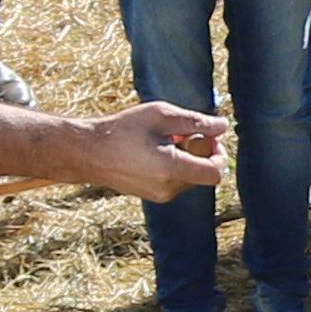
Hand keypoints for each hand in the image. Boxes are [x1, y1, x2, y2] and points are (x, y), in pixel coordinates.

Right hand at [74, 99, 226, 198]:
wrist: (88, 152)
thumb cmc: (123, 129)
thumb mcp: (161, 116)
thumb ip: (195, 122)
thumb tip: (222, 126)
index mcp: (171, 169)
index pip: (215, 172)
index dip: (219, 154)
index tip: (208, 137)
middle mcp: (168, 188)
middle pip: (204, 173)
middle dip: (201, 152)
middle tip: (182, 133)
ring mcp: (159, 195)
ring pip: (190, 177)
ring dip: (187, 157)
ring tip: (164, 139)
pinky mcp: (152, 195)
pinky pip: (176, 181)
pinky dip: (175, 165)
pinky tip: (155, 150)